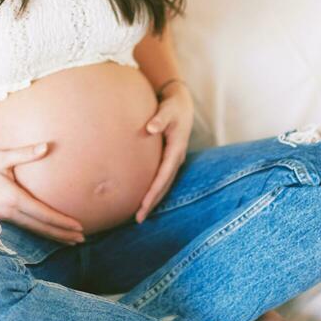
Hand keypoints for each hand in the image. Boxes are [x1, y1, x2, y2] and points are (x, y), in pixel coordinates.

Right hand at [0, 143, 84, 243]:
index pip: (43, 214)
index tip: (78, 227)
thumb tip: (46, 146)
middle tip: (81, 240)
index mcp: (12, 198)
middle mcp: (8, 212)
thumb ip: (24, 153)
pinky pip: (21, 228)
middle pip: (40, 228)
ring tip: (68, 241)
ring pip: (31, 231)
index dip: (62, 222)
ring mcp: (1, 217)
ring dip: (51, 236)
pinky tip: (44, 233)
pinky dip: (36, 233)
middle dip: (61, 235)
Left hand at [135, 82, 193, 223]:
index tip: (142, 206)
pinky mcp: (169, 157)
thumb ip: (160, 119)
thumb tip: (151, 128)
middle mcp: (177, 158)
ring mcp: (174, 159)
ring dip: (154, 199)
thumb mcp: (167, 110)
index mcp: (176, 149)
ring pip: (164, 184)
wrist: (181, 102)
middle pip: (164, 186)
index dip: (153, 192)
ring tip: (140, 214)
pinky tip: (145, 196)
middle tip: (138, 219)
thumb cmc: (173, 106)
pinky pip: (162, 177)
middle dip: (152, 203)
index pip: (163, 176)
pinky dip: (155, 188)